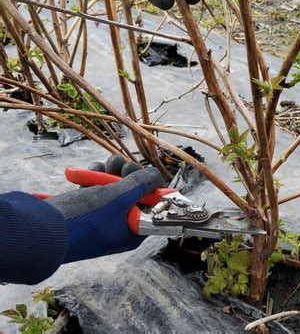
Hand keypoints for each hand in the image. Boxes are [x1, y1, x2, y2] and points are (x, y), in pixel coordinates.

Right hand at [46, 158, 162, 262]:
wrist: (45, 228)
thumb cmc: (86, 219)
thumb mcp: (118, 199)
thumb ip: (140, 185)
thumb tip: (156, 176)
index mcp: (132, 230)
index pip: (151, 207)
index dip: (150, 188)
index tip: (145, 176)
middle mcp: (119, 223)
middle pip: (133, 191)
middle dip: (128, 175)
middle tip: (122, 168)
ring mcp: (102, 213)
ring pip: (115, 184)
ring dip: (111, 171)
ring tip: (104, 166)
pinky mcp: (87, 204)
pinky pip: (98, 185)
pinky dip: (95, 175)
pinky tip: (90, 171)